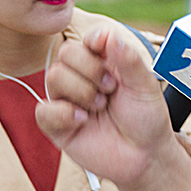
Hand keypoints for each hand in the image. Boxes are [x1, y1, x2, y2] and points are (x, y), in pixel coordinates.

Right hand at [36, 26, 178, 188]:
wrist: (144, 156)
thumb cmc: (146, 118)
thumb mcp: (144, 86)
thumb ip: (128, 59)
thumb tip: (109, 34)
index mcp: (104, 63)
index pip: (88, 39)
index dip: (96, 43)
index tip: (111, 56)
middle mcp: (82, 77)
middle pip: (66, 52)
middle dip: (91, 69)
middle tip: (111, 88)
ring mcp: (68, 100)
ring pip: (53, 76)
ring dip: (82, 91)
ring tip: (101, 106)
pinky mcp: (57, 125)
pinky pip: (44, 110)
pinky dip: (64, 114)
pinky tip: (83, 121)